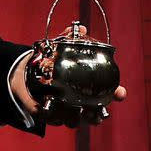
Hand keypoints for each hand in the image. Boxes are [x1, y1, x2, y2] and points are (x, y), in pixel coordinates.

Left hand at [9, 24, 127, 126]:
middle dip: (96, 115)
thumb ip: (69, 38)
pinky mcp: (50, 114)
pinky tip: (49, 110)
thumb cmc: (53, 61)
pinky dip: (52, 116)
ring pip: (74, 121)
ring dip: (74, 118)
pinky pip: (53, 120)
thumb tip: (81, 29)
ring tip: (71, 112)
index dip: (117, 93)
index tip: (120, 92)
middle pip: (95, 115)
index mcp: (89, 88)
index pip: (110, 93)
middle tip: (95, 110)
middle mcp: (81, 102)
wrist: (29, 73)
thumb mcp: (60, 48)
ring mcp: (66, 110)